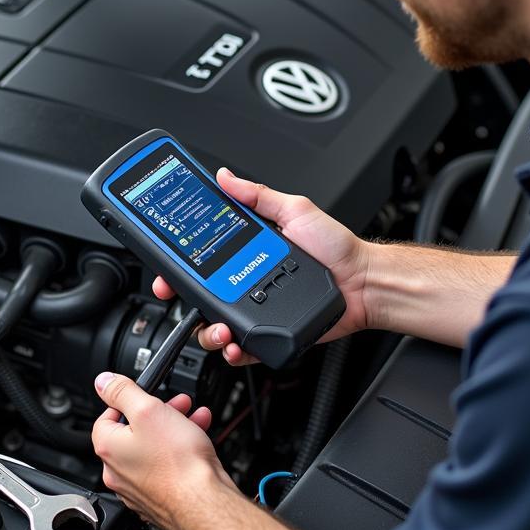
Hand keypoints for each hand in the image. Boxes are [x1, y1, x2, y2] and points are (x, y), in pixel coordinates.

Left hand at [91, 371, 234, 529]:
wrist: (203, 503)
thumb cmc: (177, 464)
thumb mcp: (148, 410)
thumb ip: (123, 391)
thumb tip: (103, 382)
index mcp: (109, 448)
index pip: (106, 416)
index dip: (127, 401)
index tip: (144, 394)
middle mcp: (118, 471)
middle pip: (134, 431)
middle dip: (158, 412)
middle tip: (176, 404)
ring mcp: (139, 487)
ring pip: (153, 447)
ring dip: (174, 427)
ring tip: (193, 417)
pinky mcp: (159, 497)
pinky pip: (166, 466)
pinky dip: (180, 450)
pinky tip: (198, 439)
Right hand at [153, 168, 371, 364]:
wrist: (363, 282)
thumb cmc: (335, 248)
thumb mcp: (294, 211)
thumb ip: (258, 194)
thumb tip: (225, 176)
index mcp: (246, 252)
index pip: (202, 258)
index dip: (178, 265)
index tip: (166, 267)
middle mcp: (246, 281)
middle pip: (201, 297)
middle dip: (183, 300)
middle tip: (178, 297)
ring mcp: (257, 310)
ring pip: (215, 326)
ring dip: (208, 331)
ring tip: (218, 328)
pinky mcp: (270, 334)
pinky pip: (243, 349)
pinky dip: (233, 352)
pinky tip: (235, 344)